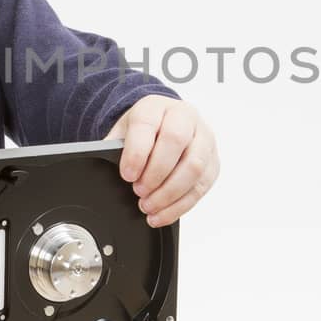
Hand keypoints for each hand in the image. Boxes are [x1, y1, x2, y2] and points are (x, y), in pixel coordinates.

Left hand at [104, 97, 219, 226]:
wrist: (164, 125)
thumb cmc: (143, 131)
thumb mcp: (123, 132)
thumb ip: (114, 148)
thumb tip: (107, 169)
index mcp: (156, 106)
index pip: (148, 124)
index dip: (137, 153)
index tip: (127, 175)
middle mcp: (185, 117)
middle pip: (176, 142)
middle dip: (155, 173)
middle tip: (139, 192)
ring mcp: (204, 138)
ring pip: (194, 166)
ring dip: (169, 193)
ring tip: (149, 206)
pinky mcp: (213, 161)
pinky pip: (202, 185)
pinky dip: (180, 205)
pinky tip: (163, 214)